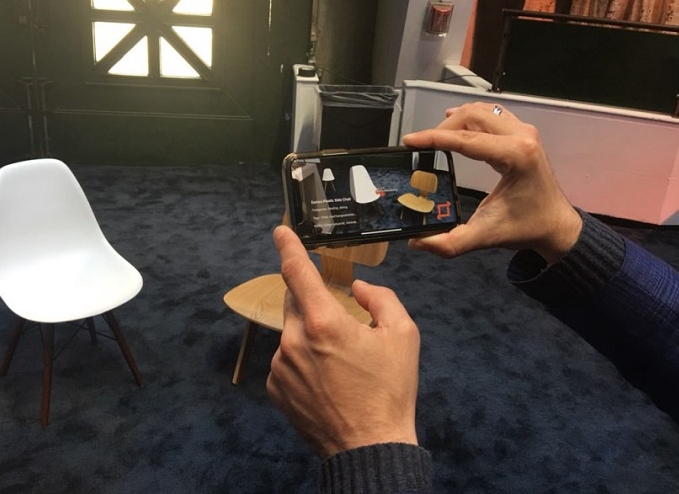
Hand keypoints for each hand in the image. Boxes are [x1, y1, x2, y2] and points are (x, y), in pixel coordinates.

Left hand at [266, 225, 419, 459]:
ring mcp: (280, 367)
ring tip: (340, 365)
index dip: (288, 247)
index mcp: (323, 323)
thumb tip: (359, 289)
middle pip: (295, 303)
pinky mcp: (275, 389)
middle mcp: (293, 341)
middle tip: (341, 325)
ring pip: (292, 334)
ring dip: (310, 336)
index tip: (280, 229)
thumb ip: (382, 299)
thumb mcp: (403, 336)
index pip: (297, 272)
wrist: (369, 449)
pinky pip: (286, 361)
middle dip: (314, 303)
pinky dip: (302, 361)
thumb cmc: (390, 390)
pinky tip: (326, 382)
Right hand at [402, 102, 581, 262]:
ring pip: (481, 111)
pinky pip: (492, 113)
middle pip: (471, 116)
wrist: (556, 225)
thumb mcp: (485, 236)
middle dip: (442, 129)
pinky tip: (455, 126)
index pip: (465, 139)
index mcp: (516, 156)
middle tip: (423, 146)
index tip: (409, 141)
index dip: (433, 138)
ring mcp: (524, 131)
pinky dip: (470, 117)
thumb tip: (416, 242)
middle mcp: (522, 136)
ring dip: (455, 121)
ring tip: (436, 139)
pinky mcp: (523, 132)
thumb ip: (450, 243)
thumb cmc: (525, 228)